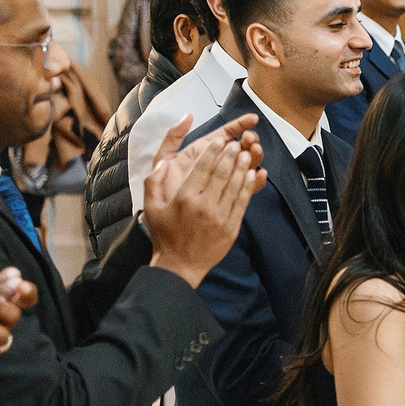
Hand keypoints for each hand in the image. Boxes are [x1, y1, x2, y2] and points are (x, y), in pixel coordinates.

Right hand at [142, 115, 265, 284]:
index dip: (214, 152)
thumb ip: (154, 182)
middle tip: (237, 144)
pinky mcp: (232, 227)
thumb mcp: (151, 207)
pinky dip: (249, 186)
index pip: (203, 168)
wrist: (180, 265)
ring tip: (247, 154)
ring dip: (243, 168)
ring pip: (235, 186)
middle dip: (231, 156)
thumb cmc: (165, 235)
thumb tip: (163, 163)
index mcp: (184, 198)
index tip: (220, 140)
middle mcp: (204, 206)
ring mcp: (220, 217)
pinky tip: (253, 175)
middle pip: (222, 174)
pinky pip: (243, 202)